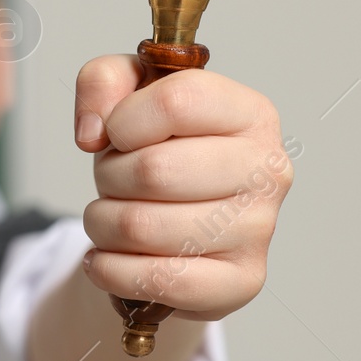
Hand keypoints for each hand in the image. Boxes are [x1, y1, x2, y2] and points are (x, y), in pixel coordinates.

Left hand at [73, 55, 293, 320]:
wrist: (177, 219)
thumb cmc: (158, 150)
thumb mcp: (127, 93)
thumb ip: (102, 80)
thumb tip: (92, 133)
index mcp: (250, 113)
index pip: (178, 101)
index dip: (125, 121)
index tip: (118, 134)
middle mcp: (267, 169)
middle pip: (154, 171)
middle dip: (109, 176)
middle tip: (115, 181)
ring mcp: (259, 229)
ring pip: (142, 227)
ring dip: (102, 223)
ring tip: (111, 217)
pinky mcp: (242, 281)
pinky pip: (157, 280)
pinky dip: (111, 269)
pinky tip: (106, 257)